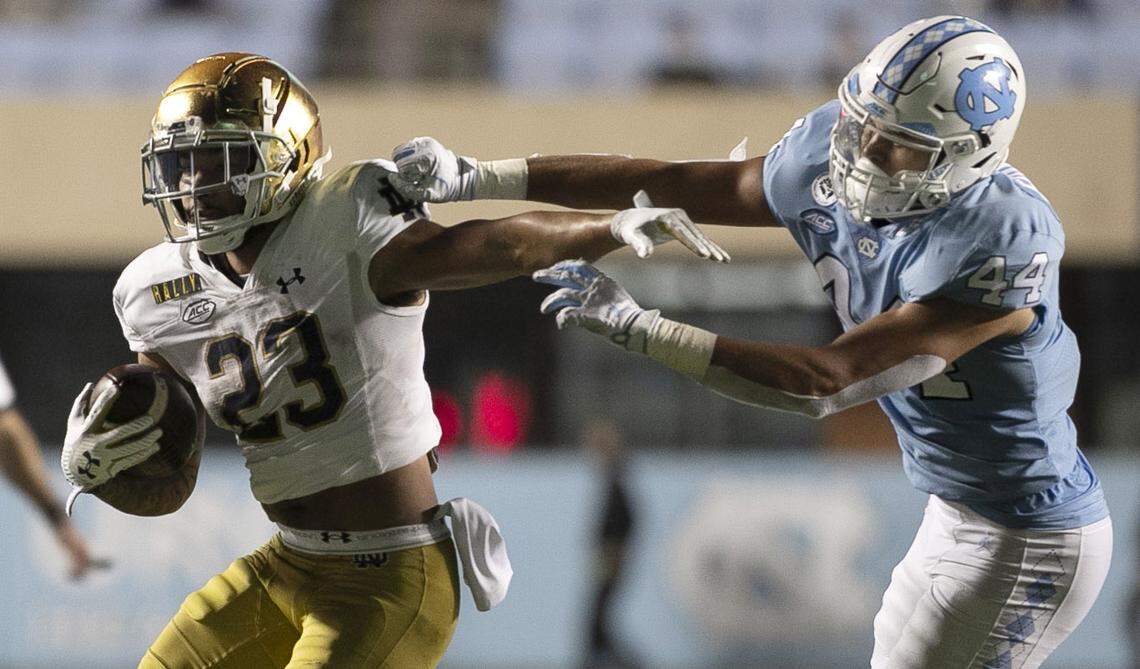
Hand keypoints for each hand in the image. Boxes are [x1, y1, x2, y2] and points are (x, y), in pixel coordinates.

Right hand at [60, 381, 163, 491]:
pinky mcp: (111, 468)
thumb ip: (81, 404)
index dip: (106, 400)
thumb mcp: (74, 423)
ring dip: (146, 440)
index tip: (118, 387)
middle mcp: (94, 444)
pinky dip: (144, 453)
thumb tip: (90, 383)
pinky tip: (155, 446)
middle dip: (136, 426)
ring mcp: (103, 458)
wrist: (73, 473)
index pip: (97, 412)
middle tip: (151, 418)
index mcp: (85, 430)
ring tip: (159, 432)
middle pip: (119, 433)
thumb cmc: (76, 440)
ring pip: (129, 448)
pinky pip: (131, 460)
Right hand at [389, 136, 477, 201]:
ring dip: (405, 162)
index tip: (416, 182)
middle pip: (398, 156)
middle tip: (417, 177)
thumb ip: (407, 189)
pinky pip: (408, 148)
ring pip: (401, 150)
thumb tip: (392, 178)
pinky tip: (420, 166)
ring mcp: (425, 141)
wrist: (463, 178)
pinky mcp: (426, 141)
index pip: (401, 165)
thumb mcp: (427, 195)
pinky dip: (409, 157)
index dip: (404, 176)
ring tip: (419, 172)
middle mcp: (425, 145)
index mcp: (426, 157)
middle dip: (404, 168)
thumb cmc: (446, 188)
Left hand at [533, 260, 658, 351]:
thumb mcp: (613, 294)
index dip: (565, 265)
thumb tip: (587, 292)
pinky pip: (566, 315)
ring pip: (562, 295)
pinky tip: (560, 324)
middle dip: (550, 275)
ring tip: (543, 309)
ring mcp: (589, 301)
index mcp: (601, 280)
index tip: (556, 266)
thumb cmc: (626, 314)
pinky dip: (561, 320)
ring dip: (550, 301)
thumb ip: (598, 290)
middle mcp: (593, 288)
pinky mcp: (586, 315)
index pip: (580, 265)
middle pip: (567, 276)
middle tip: (536, 276)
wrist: (635, 326)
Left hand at [611, 190, 729, 261]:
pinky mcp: (684, 225)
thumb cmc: (629, 229)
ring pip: (700, 236)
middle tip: (718, 259)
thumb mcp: (630, 236)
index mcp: (666, 218)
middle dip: (707, 248)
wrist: (629, 219)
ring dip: (713, 248)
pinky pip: (698, 237)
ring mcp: (682, 220)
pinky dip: (709, 247)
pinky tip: (720, 257)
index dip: (693, 244)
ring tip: (724, 260)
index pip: (682, 233)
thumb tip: (645, 255)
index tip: (703, 254)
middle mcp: (677, 216)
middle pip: (695, 234)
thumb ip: (638, 244)